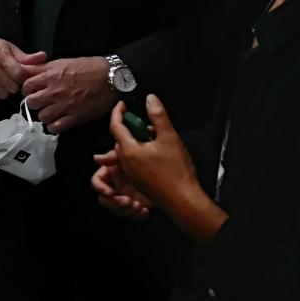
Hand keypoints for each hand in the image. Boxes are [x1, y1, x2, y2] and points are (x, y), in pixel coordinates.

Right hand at [0, 31, 42, 100]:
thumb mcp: (9, 47)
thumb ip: (26, 57)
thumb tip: (43, 57)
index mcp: (1, 56)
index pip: (19, 75)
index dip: (23, 78)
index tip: (21, 76)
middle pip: (11, 87)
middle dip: (14, 85)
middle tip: (12, 79)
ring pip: (1, 94)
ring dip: (5, 91)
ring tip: (3, 82)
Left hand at [21, 55, 111, 133]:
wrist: (111, 78)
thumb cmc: (88, 67)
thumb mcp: (63, 62)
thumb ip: (43, 67)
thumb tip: (26, 69)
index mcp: (50, 75)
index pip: (26, 86)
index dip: (28, 89)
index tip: (33, 91)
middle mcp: (54, 91)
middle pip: (31, 103)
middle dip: (34, 103)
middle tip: (42, 102)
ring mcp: (64, 106)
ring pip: (41, 117)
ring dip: (45, 115)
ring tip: (52, 111)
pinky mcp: (74, 117)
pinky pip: (55, 128)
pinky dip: (54, 126)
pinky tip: (59, 121)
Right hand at [91, 148, 151, 221]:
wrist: (165, 171)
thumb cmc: (145, 159)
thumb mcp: (128, 156)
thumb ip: (113, 156)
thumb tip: (96, 158)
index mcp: (109, 174)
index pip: (97, 182)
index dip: (101, 188)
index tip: (110, 193)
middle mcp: (115, 187)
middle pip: (105, 200)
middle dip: (115, 203)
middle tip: (128, 201)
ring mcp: (125, 198)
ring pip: (117, 210)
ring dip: (126, 210)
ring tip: (138, 205)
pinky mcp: (136, 206)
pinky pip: (132, 216)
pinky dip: (138, 216)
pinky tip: (145, 210)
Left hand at [107, 96, 199, 211]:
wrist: (183, 200)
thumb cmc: (176, 172)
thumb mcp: (168, 137)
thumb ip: (158, 115)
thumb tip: (150, 99)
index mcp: (128, 150)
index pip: (116, 125)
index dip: (118, 112)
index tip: (122, 105)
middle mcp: (126, 163)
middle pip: (123, 138)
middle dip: (134, 128)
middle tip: (150, 125)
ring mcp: (132, 174)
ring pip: (130, 150)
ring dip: (140, 142)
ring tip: (159, 141)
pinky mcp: (139, 181)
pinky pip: (135, 162)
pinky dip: (143, 153)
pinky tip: (160, 155)